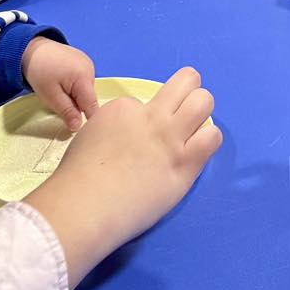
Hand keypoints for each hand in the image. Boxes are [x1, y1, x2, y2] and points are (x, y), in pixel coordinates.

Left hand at [21, 37, 98, 133]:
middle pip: (88, 98)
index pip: (92, 106)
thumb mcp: (50, 96)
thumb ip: (66, 111)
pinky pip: (83, 81)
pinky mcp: (83, 60)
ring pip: (85, 91)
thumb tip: (78, 127)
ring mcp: (88, 63)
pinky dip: (74, 86)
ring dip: (75, 96)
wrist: (31, 48)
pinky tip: (61, 80)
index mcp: (83, 77)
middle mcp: (90, 69)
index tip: (79, 130)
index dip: (88, 120)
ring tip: (58, 89)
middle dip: (76, 105)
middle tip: (58, 101)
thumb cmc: (39, 72)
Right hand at [24, 67, 221, 288]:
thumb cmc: (78, 180)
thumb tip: (127, 136)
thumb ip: (113, 128)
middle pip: (187, 82)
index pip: (145, 101)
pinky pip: (212, 138)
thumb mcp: (90, 135)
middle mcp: (151, 118)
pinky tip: (197, 151)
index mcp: (123, 108)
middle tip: (182, 111)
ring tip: (194, 129)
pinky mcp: (185, 164)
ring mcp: (170, 139)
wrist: (85, 207)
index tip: (135, 137)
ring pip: (204, 102)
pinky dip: (208, 140)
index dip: (142, 117)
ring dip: (202, 111)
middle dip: (189, 90)